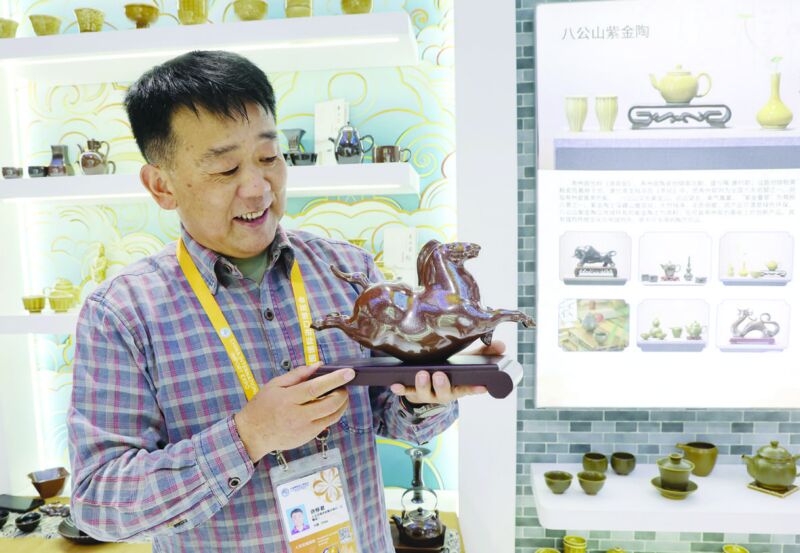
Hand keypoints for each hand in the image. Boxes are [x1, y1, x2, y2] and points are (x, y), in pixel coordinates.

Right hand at [234, 363, 354, 461]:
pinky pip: (327, 423)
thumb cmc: (262, 406)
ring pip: (334, 416)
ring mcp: (305, 429)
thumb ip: (298, 374)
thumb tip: (318, 365)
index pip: (316, 388)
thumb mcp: (275, 385)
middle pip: (331, 404)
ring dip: (342, 403)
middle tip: (343, 385)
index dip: (335, 379)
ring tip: (339, 394)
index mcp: (288, 399)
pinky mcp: (308, 437)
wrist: (252, 434)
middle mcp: (298, 416)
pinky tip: (329, 405)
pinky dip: (333, 413)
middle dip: (343, 392)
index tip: (349, 372)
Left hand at [389, 339, 505, 403]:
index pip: (469, 389)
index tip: (481, 387)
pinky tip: (395, 384)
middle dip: (442, 385)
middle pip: (444, 393)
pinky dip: (401, 388)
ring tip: (422, 373)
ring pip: (424, 392)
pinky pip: (405, 391)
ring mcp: (427, 393)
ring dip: (423, 384)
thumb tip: (501, 344)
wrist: (430, 387)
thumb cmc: (452, 371)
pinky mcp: (412, 391)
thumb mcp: (467, 362)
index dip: (475, 389)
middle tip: (440, 375)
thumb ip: (484, 354)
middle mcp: (443, 393)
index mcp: (459, 387)